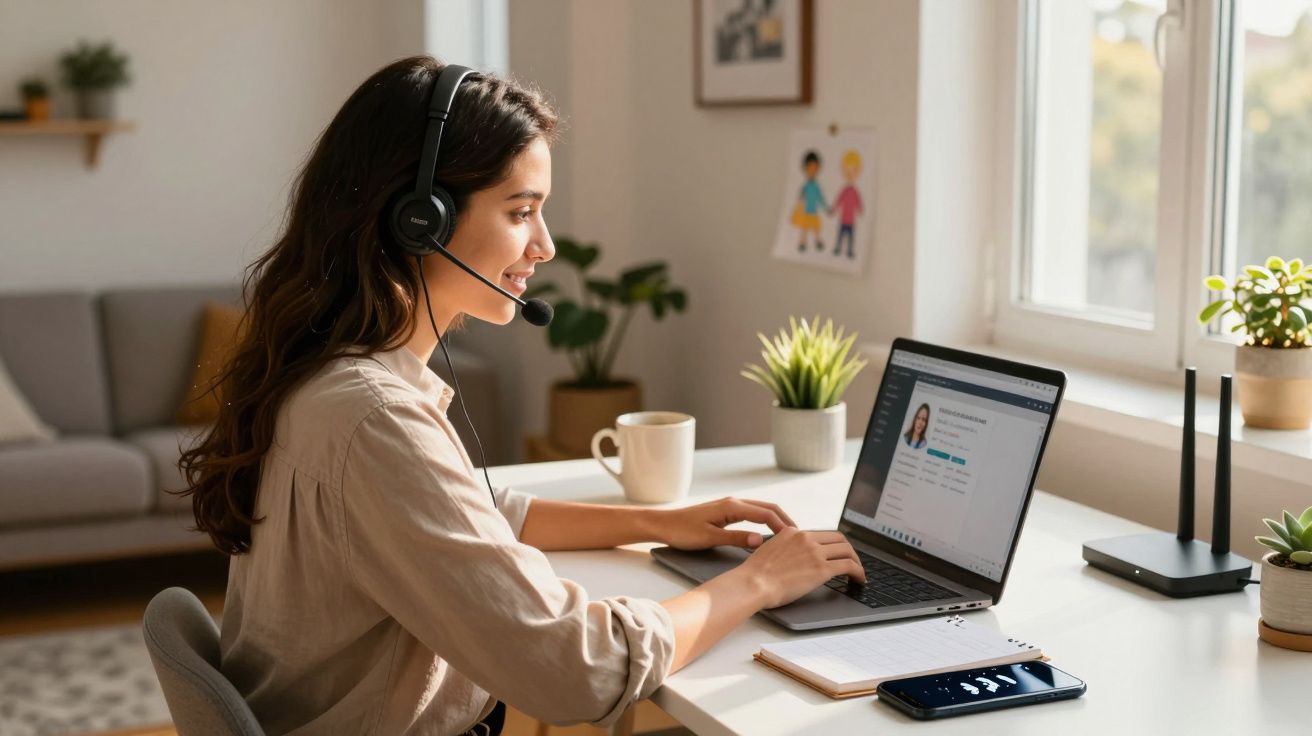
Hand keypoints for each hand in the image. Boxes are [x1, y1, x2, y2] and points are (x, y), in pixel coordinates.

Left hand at [651, 497, 795, 550]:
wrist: (662, 524)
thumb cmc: (682, 531)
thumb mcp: (709, 538)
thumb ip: (736, 538)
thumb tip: (760, 541)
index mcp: (732, 506)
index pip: (766, 513)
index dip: (783, 526)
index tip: (796, 539)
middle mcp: (733, 502)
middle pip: (768, 507)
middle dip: (785, 520)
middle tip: (801, 536)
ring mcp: (730, 506)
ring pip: (761, 509)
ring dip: (776, 520)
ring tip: (789, 536)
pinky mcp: (726, 511)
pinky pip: (752, 514)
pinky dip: (765, 521)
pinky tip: (769, 533)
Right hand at [733, 528, 865, 609]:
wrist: (753, 583)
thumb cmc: (756, 574)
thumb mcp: (769, 550)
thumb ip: (784, 549)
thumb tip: (792, 558)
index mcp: (793, 532)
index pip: (821, 534)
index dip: (832, 544)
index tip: (836, 553)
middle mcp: (806, 538)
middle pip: (838, 538)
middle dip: (848, 550)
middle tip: (852, 561)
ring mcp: (815, 552)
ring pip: (847, 550)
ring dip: (856, 561)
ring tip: (858, 572)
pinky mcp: (822, 569)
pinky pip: (849, 566)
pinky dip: (858, 572)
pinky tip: (859, 580)